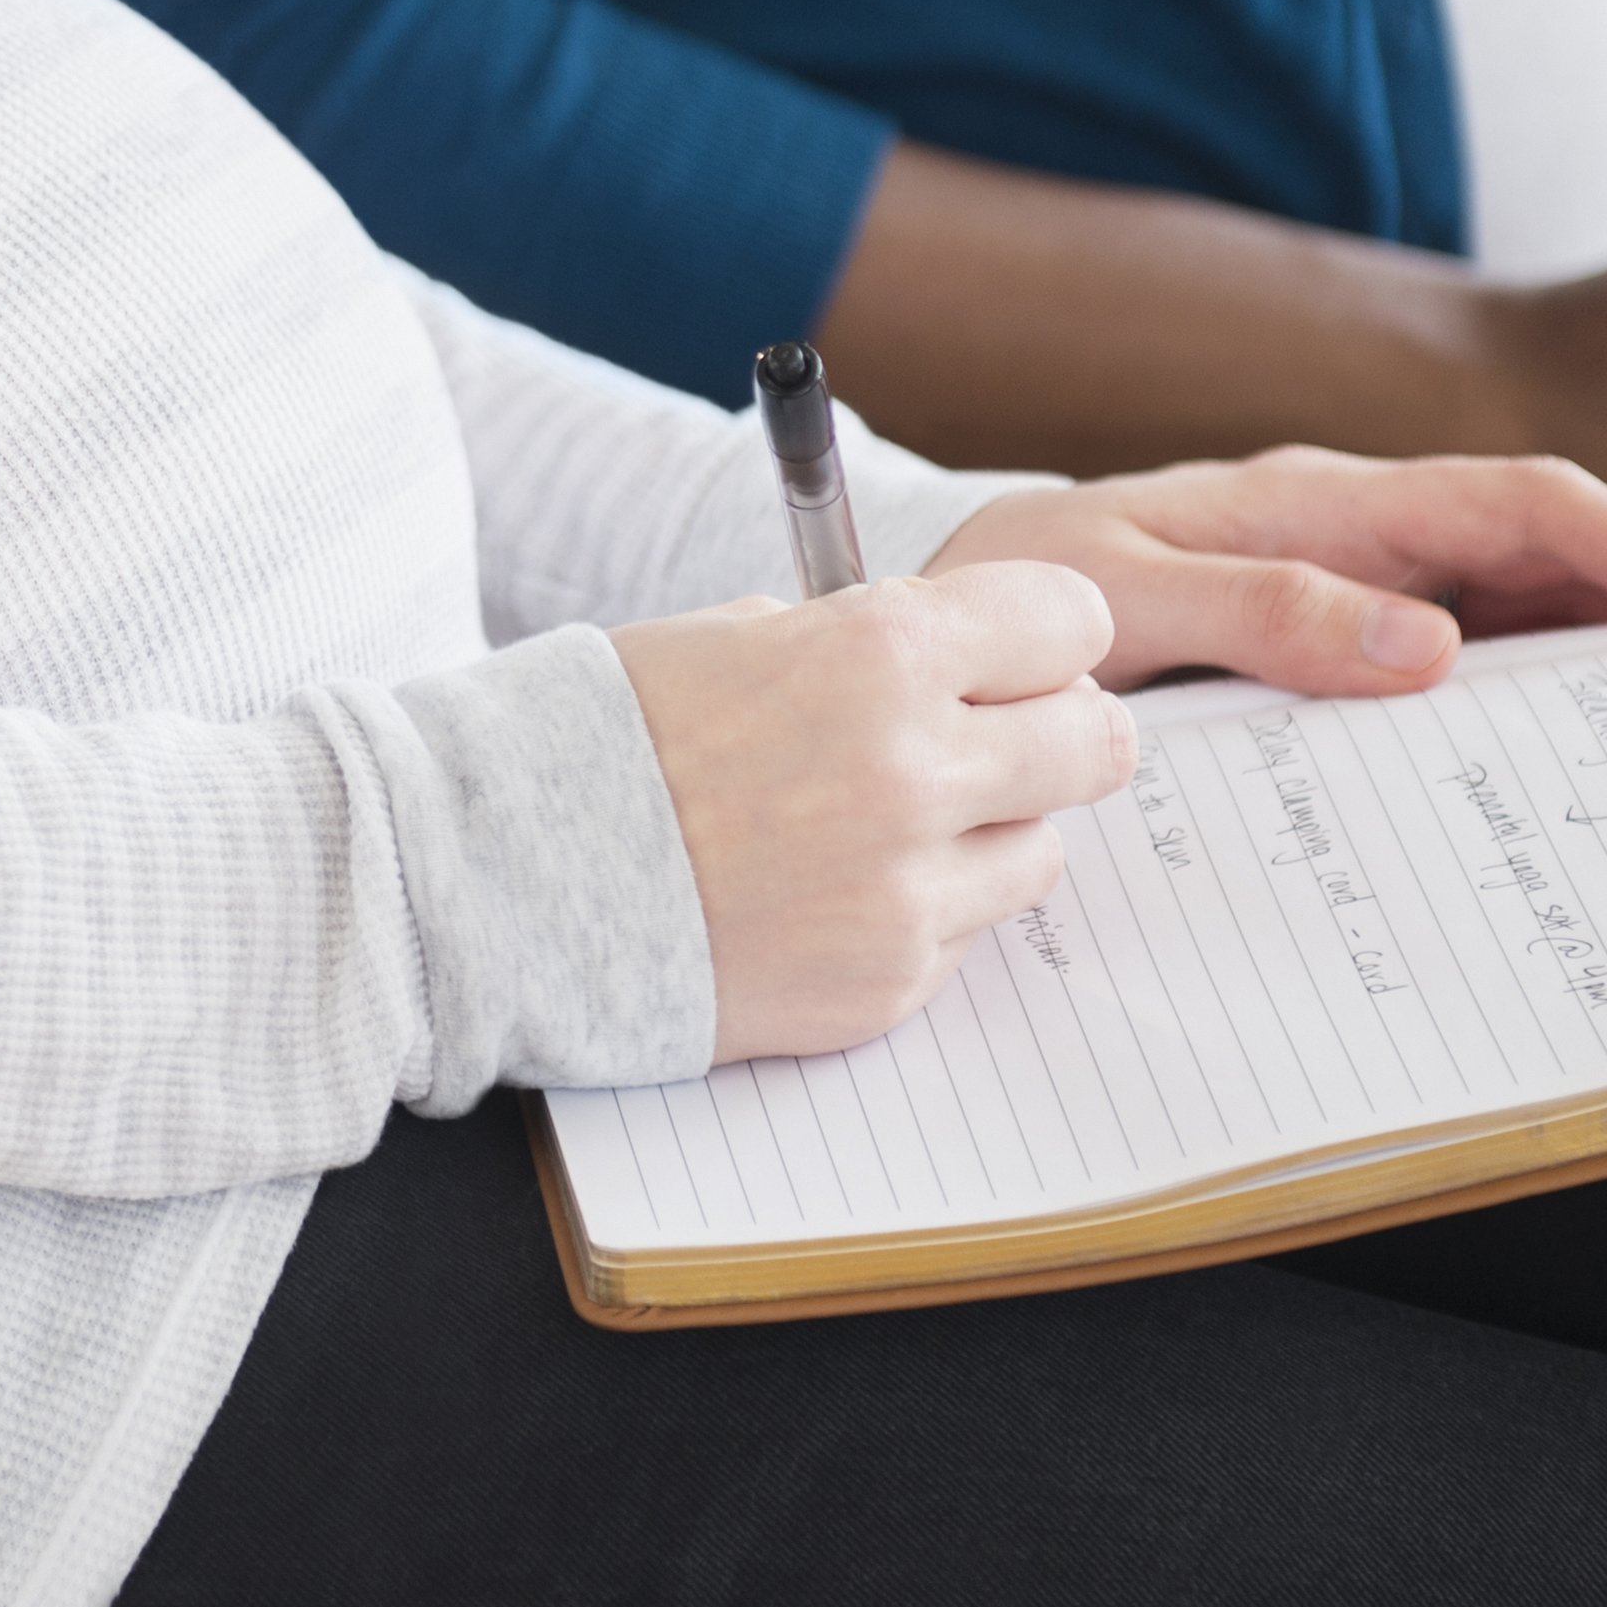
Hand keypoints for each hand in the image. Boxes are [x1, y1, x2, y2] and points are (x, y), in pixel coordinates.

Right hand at [612, 562, 1126, 1064]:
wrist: (506, 879)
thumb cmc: (612, 736)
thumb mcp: (740, 635)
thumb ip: (870, 641)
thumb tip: (968, 661)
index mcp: (880, 652)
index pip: (1072, 621)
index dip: (1044, 634)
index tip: (1018, 650)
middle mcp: (914, 771)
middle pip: (1099, 744)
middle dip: (1057, 731)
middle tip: (999, 737)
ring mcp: (906, 892)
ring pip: (1040, 851)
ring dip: (986, 832)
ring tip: (884, 825)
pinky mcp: (885, 985)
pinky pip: (960, 937)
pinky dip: (912, 912)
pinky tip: (823, 893)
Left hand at [930, 445, 1606, 701]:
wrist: (930, 630)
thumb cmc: (1010, 596)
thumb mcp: (1112, 599)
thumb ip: (1253, 609)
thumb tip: (1429, 644)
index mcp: (1317, 503)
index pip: (1522, 505)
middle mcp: (1353, 542)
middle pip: (1557, 561)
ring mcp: (1348, 600)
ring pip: (1527, 622)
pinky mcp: (1329, 660)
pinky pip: (1462, 679)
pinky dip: (1543, 715)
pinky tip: (1587, 778)